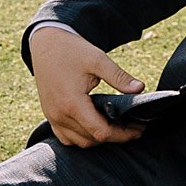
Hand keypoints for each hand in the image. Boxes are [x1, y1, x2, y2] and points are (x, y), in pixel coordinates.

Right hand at [31, 23, 144, 147]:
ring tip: (116, 126)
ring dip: (98, 138)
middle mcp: (59, 114)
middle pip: (92, 139)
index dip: (123, 134)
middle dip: (115, 136)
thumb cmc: (71, 50)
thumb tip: (140, 89)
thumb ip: (119, 77)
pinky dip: (82, 137)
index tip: (139, 128)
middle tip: (134, 126)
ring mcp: (53, 117)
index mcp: (72, 103)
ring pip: (79, 141)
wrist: (45, 44)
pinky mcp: (50, 115)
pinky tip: (95, 126)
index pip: (101, 132)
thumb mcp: (98, 59)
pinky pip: (66, 137)